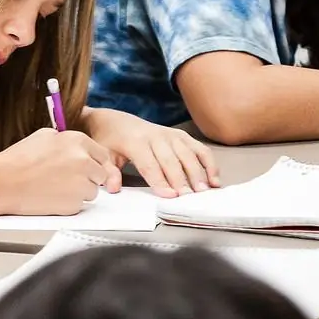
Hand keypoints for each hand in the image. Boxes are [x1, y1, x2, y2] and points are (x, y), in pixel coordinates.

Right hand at [0, 128, 119, 214]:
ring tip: (56, 187)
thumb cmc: (19, 160)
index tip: (89, 167)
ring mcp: (81, 184)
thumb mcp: (44, 136)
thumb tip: (74, 146)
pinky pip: (79, 205)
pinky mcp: (74, 204)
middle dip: (89, 177)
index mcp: (78, 142)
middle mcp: (84, 162)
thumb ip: (66, 140)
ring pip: (92, 192)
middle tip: (68, 179)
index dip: (94, 162)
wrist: (4, 182)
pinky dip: (69, 203)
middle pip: (101, 175)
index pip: (102, 155)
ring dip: (79, 191)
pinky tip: (52, 196)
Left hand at [83, 107, 218, 197]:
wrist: (115, 120)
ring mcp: (170, 135)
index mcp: (135, 142)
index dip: (160, 181)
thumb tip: (113, 187)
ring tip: (205, 190)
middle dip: (181, 179)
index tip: (170, 197)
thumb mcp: (104, 155)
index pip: (149, 164)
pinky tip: (214, 179)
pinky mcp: (181, 136)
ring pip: (188, 154)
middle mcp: (156, 136)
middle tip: (190, 198)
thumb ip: (109, 171)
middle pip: (171, 160)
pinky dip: (209, 163)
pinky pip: (199, 148)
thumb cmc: (109, 141)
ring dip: (198, 172)